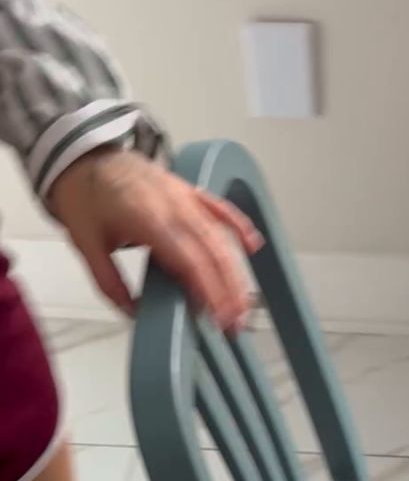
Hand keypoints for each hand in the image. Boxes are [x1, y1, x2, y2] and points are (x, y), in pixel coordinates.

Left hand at [49, 148, 262, 331]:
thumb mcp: (86, 245)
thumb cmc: (85, 199)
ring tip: (244, 302)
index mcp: (149, 220)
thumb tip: (133, 313)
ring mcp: (186, 196)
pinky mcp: (189, 190)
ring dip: (236, 271)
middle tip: (236, 323)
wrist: (83, 158)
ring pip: (221, 236)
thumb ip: (110, 283)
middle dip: (229, 290)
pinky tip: (253, 246)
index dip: (208, 291)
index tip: (217, 318)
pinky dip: (238, 226)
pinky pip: (220, 208)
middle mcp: (175, 207)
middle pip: (212, 253)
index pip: (189, 261)